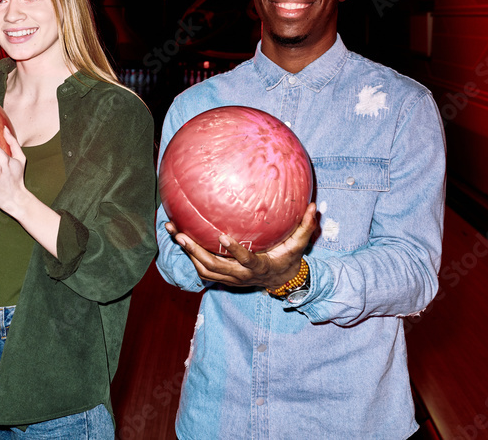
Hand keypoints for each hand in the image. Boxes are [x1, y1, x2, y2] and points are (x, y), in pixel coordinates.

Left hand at [165, 203, 316, 289]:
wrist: (280, 281)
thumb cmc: (288, 258)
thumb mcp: (299, 245)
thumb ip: (305, 227)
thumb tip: (314, 206)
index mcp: (258, 267)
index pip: (245, 260)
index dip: (234, 250)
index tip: (221, 235)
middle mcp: (241, 276)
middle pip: (214, 266)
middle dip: (195, 251)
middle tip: (180, 234)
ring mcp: (230, 279)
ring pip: (203, 269)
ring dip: (187, 252)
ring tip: (173, 231)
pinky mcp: (222, 278)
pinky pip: (201, 269)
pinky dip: (189, 255)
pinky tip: (179, 236)